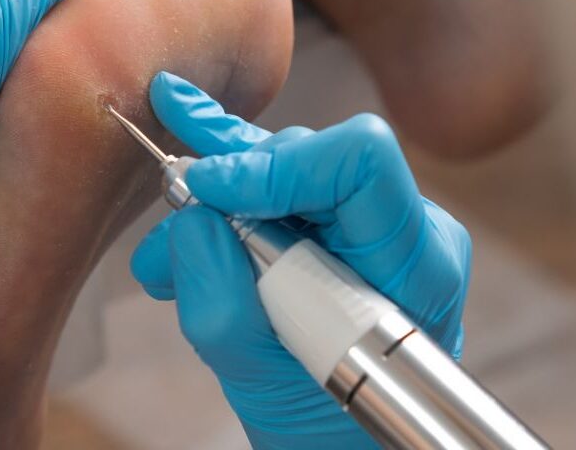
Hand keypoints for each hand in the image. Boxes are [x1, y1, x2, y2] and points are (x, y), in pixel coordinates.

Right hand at [131, 73, 470, 448]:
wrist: (346, 442)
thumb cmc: (329, 431)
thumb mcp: (267, 387)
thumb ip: (225, 307)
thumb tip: (193, 221)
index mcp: (415, 265)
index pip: (361, 163)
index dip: (277, 166)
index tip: (208, 189)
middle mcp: (403, 226)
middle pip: (311, 155)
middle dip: (231, 181)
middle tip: (170, 214)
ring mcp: (372, 220)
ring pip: (284, 162)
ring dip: (214, 196)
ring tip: (161, 249)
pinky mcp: (339, 223)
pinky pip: (276, 183)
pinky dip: (223, 195)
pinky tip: (182, 201)